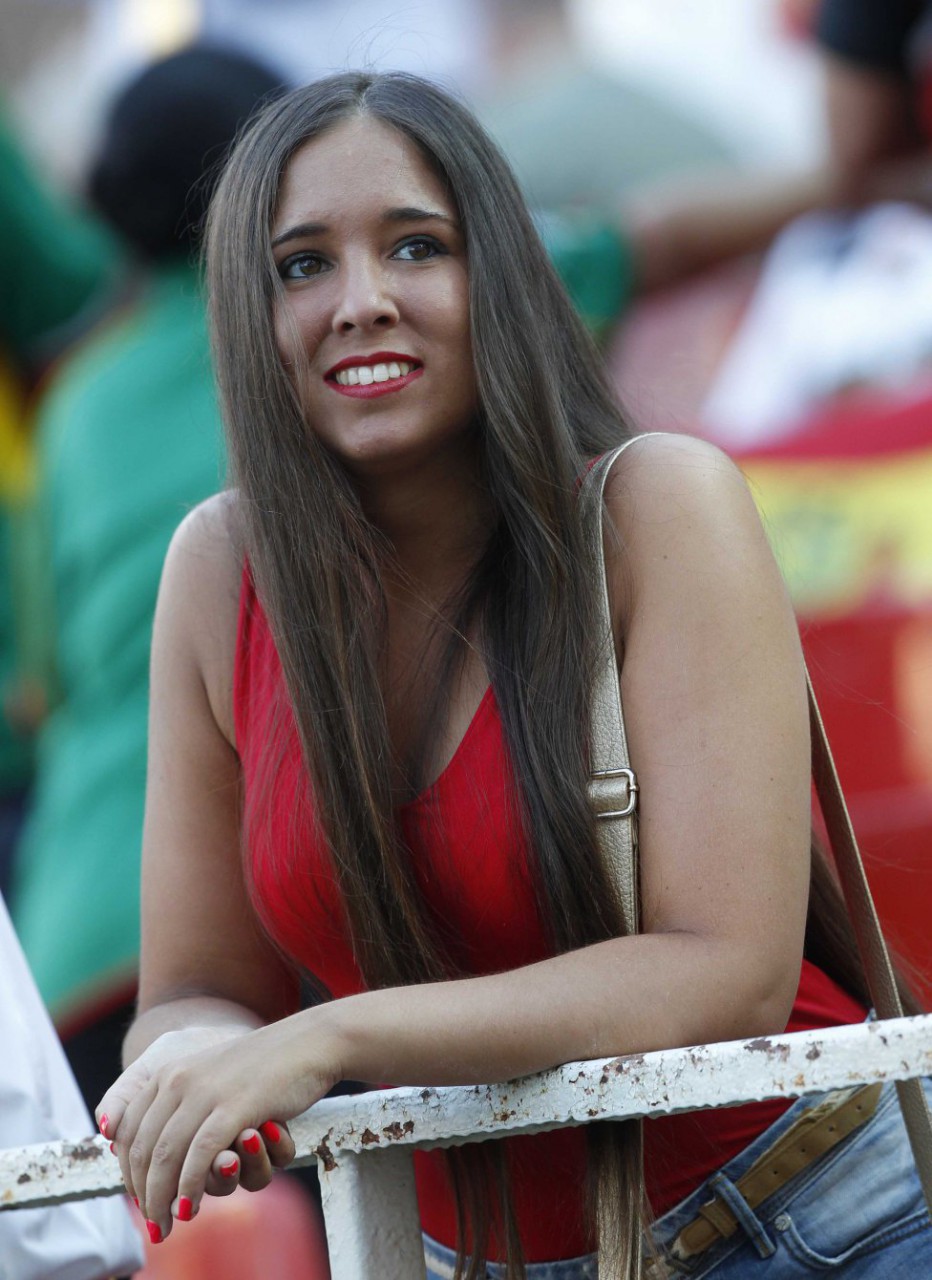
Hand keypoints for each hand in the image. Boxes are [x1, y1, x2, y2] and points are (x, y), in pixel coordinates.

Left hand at [97, 1013, 336, 1241]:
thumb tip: (161, 1147)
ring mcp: (205, 1091)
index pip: (129, 1130)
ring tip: (167, 1225)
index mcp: (170, 1071)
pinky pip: (200, 1155)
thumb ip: (186, 1102)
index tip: (141, 1198)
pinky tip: (189, 1208)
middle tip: (153, 1224)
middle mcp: (179, 1079)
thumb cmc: (266, 1065)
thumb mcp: (215, 1076)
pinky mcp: (234, 1106)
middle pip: (144, 1148)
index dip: (129, 1171)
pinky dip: (190, 1187)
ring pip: (167, 1156)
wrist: (310, 1041)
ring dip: (162, 1199)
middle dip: (144, 1193)